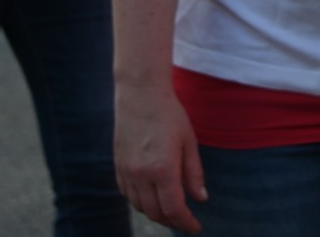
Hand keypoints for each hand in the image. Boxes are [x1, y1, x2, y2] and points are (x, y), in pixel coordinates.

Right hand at [115, 84, 206, 232]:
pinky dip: (140, 202)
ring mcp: (126, 172)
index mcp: (162, 169)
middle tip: (185, 221)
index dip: (185, 222)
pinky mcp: (117, 167)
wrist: (140, 95)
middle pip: (155, 212)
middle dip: (172, 221)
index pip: (173, 208)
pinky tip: (152, 198)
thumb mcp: (189, 142)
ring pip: (139, 206)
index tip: (196, 227)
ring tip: (171, 211)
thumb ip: (194, 173)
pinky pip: (127, 195)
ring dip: (155, 213)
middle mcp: (141, 175)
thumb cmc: (170, 115)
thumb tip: (201, 199)